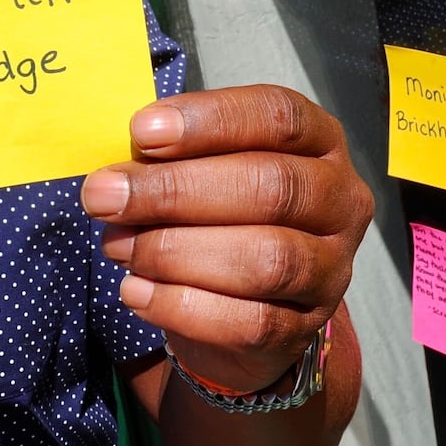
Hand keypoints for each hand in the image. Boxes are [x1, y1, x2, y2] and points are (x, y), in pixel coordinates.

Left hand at [81, 84, 373, 394]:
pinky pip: (250, 322)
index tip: (141, 131)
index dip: (210, 121)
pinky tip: (135, 292)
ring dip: (175, 251)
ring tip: (117, 245)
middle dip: (176, 190)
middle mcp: (340, 200)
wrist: (245, 305)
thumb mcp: (207, 167)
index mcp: (320, 140)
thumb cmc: (220, 212)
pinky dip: (182, 305)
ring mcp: (332, 269)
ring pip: (265, 259)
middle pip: (271, 187)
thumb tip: (116, 174)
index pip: (278, 117)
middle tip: (105, 195)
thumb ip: (172, 158)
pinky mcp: (306, 328)